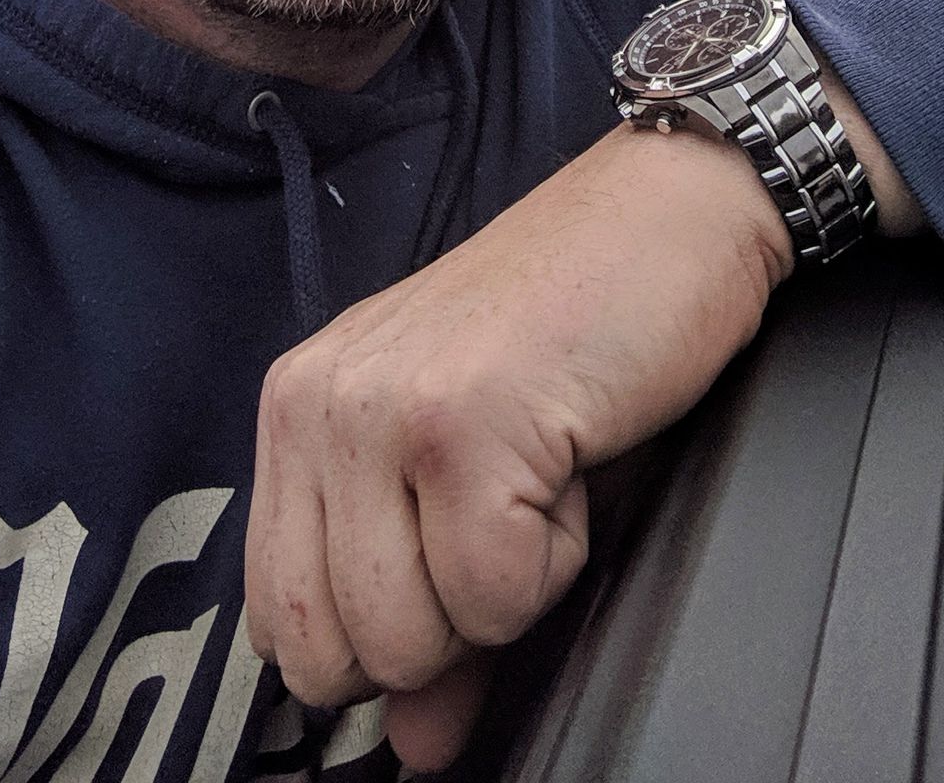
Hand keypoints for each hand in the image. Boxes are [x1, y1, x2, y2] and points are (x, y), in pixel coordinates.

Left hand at [244, 121, 794, 773]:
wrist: (667, 213)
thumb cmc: (576, 326)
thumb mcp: (475, 471)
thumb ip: (428, 609)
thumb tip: (411, 746)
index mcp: (300, 406)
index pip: (276, 618)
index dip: (377, 638)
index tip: (447, 576)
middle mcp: (319, 403)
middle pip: (332, 651)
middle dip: (441, 628)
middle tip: (501, 518)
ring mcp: (385, 412)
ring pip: (407, 638)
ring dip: (502, 594)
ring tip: (536, 479)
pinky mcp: (465, 425)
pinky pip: (496, 597)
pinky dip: (559, 558)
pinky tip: (571, 462)